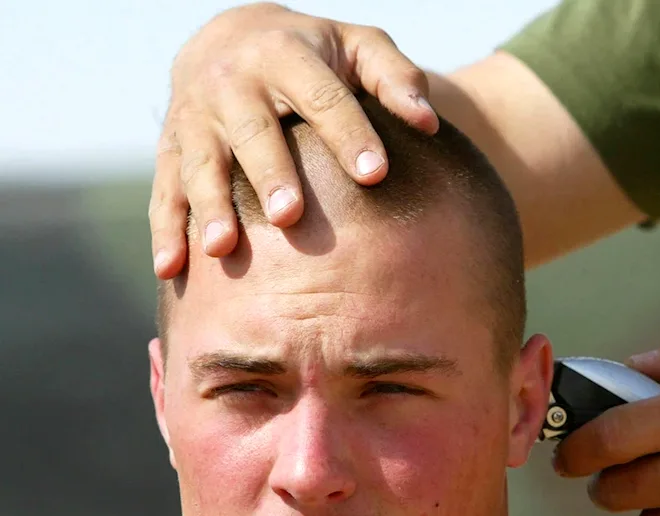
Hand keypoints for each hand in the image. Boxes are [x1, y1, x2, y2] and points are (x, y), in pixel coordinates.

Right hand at [150, 2, 438, 278]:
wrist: (233, 36)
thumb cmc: (316, 54)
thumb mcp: (358, 46)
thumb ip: (395, 78)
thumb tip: (428, 122)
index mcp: (285, 54)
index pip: (322, 96)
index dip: (348, 133)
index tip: (375, 174)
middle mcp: (233, 82)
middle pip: (253, 131)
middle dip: (270, 173)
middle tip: (290, 216)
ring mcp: (195, 115)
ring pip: (201, 162)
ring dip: (209, 205)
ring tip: (223, 247)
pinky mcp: (171, 147)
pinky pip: (165, 189)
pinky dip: (165, 229)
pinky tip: (171, 270)